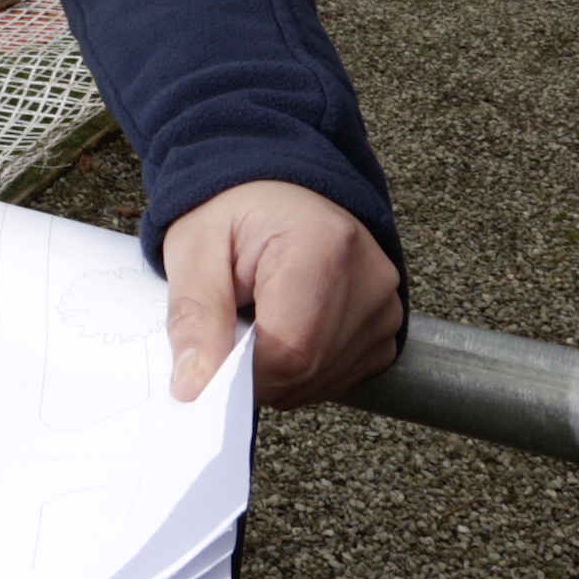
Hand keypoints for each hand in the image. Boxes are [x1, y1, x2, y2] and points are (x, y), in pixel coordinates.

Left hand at [161, 180, 403, 408]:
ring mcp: (384, 308)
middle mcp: (370, 280)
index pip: (288, 352)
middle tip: (227, 330)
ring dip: (275, 372)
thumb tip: (194, 388)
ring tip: (257, 319)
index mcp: (323, 246)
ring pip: (320, 381)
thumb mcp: (194, 247)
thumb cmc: (235, 211)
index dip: (240, 373)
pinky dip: (300, 371)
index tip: (207, 363)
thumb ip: (194, 318)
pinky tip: (283, 329)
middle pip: (306, 371)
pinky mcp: (385, 330)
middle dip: (254, 371)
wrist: (278, 190)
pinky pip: (336, 378)